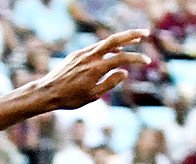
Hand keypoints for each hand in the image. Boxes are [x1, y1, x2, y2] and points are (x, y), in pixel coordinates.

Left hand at [26, 29, 151, 112]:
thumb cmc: (70, 98)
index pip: (122, 59)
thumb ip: (110, 83)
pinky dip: (107, 48)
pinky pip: (95, 48)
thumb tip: (125, 72)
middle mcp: (90, 57)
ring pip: (105, 42)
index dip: (137, 58)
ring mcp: (82, 53)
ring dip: (121, 41)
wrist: (47, 92)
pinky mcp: (76, 54)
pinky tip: (114, 51)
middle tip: (146, 32)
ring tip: (133, 40)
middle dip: (131, 34)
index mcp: (97, 68)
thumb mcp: (93, 95)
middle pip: (115, 40)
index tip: (148, 61)